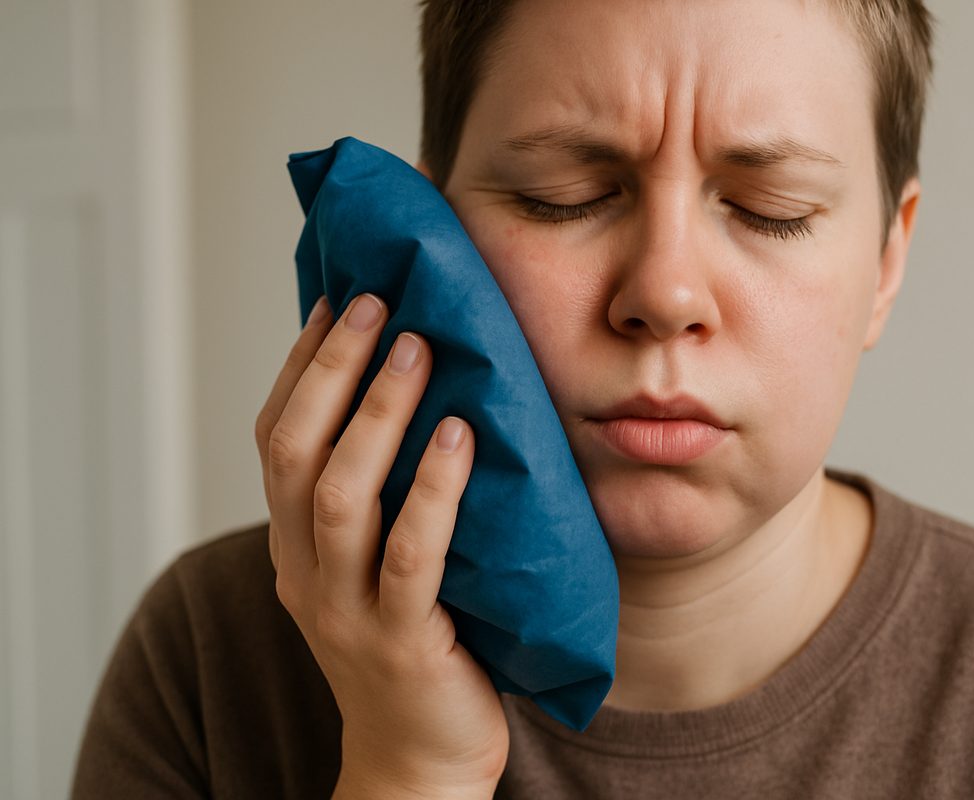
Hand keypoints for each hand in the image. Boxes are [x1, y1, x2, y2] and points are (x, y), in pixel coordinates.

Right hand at [254, 293, 507, 798]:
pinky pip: (411, 557)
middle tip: (375, 303)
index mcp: (294, 548)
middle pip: (295, 456)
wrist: (417, 761)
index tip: (337, 301)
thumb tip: (422, 399)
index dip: (301, 368)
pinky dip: (433, 491)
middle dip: (330, 372)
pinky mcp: (400, 642)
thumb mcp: (375, 567)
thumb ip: (381, 500)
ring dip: (376, 416)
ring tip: (417, 348)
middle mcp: (303, 573)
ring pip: (341, 498)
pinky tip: (458, 437)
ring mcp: (345, 611)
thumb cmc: (416, 647)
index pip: (276, 441)